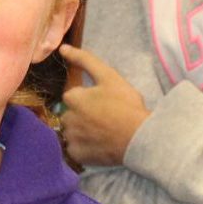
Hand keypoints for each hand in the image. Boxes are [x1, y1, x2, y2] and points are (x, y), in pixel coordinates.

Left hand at [55, 44, 148, 167]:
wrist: (140, 137)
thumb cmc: (126, 105)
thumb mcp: (109, 77)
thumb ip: (85, 60)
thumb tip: (63, 48)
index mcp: (73, 98)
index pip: (73, 96)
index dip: (88, 99)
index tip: (104, 103)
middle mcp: (67, 118)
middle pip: (71, 115)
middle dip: (82, 116)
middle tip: (105, 119)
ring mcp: (72, 138)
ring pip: (72, 133)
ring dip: (82, 132)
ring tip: (103, 133)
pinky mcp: (77, 155)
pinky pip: (76, 150)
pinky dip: (85, 148)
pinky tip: (100, 145)